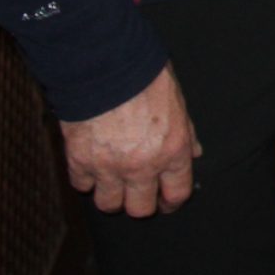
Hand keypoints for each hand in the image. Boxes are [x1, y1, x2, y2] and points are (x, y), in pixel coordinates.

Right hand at [62, 64, 199, 216]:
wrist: (105, 65)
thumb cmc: (146, 77)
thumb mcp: (178, 103)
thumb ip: (186, 133)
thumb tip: (194, 153)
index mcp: (172, 150)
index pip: (176, 193)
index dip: (171, 202)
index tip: (165, 202)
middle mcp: (142, 165)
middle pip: (140, 209)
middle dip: (140, 203)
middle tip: (136, 193)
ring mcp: (109, 167)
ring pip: (109, 205)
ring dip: (111, 196)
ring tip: (112, 182)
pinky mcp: (80, 161)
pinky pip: (81, 186)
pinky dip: (85, 179)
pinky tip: (91, 167)